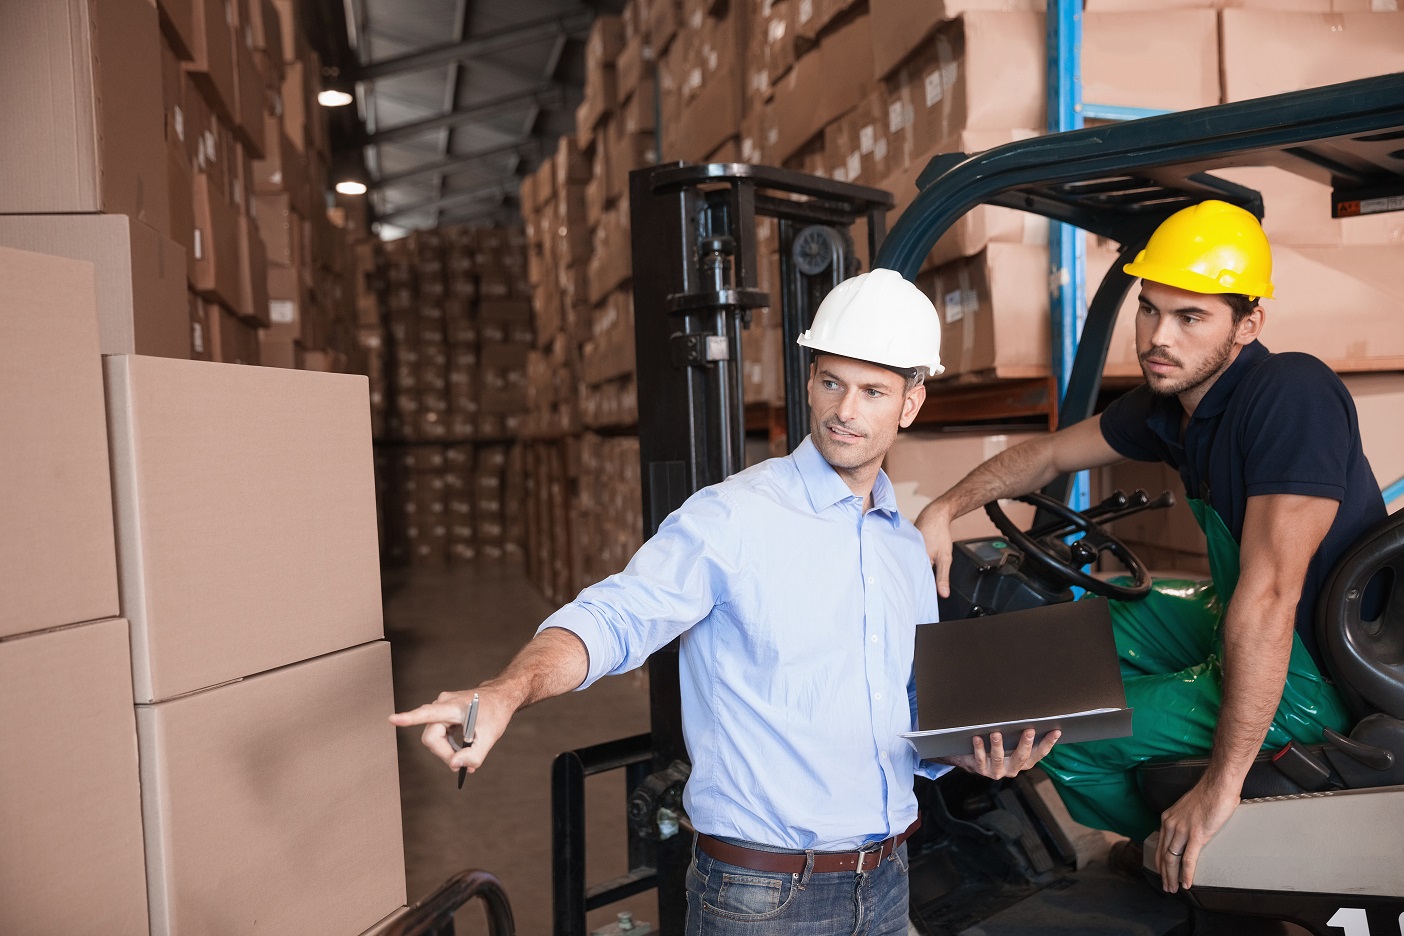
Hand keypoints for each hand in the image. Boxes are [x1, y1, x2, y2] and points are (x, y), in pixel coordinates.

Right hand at [389, 686, 514, 775]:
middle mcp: (442, 704)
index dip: (408, 718)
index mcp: (452, 706)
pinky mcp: (443, 714)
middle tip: (463, 765)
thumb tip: (455, 764)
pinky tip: (462, 754)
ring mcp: (441, 708)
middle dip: (445, 753)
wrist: (501, 697)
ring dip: (448, 751)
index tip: (392, 719)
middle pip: (432, 737)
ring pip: (434, 738)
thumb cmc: (496, 713)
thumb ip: (474, 754)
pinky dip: (450, 747)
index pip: (427, 713)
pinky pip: (439, 735)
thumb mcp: (490, 736)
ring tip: (468, 758)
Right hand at [914, 501, 954, 595]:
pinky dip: (912, 565)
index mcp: (914, 560)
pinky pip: (908, 560)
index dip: (917, 591)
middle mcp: (906, 555)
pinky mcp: (905, 547)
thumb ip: (943, 577)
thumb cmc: (939, 534)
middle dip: (914, 584)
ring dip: (912, 574)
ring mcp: (904, 550)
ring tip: (913, 584)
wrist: (935, 515)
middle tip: (916, 595)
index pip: (913, 581)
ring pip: (908, 567)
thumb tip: (944, 594)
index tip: (919, 600)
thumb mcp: (945, 558)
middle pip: (909, 575)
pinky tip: (915, 569)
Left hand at [937, 728, 1060, 778]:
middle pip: (1021, 757)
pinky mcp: (982, 769)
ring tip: (996, 733)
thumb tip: (1034, 717)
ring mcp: (997, 770)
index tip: (1056, 731)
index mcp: (1024, 762)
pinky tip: (977, 738)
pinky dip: (979, 748)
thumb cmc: (997, 747)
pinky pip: (980, 759)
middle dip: (1025, 743)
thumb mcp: (1012, 743)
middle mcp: (1013, 768)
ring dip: (998, 745)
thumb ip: (1022, 735)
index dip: (1048, 743)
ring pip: (999, 758)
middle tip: (1029, 730)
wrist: (975, 760)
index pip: (1039, 753)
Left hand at [1154, 776, 1240, 892]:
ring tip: (1174, 889)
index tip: (1162, 873)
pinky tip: (1187, 884)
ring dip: (1172, 877)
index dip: (1160, 862)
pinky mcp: (1196, 835)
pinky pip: (1188, 859)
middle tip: (1166, 888)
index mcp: (1168, 818)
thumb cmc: (1209, 795)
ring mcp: (1182, 830)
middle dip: (1164, 874)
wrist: (1218, 786)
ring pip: (1172, 859)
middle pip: (1163, 855)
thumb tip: (1192, 831)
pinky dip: (1187, 874)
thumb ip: (1186, 820)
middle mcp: (1171, 825)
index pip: (1160, 845)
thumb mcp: (1189, 809)